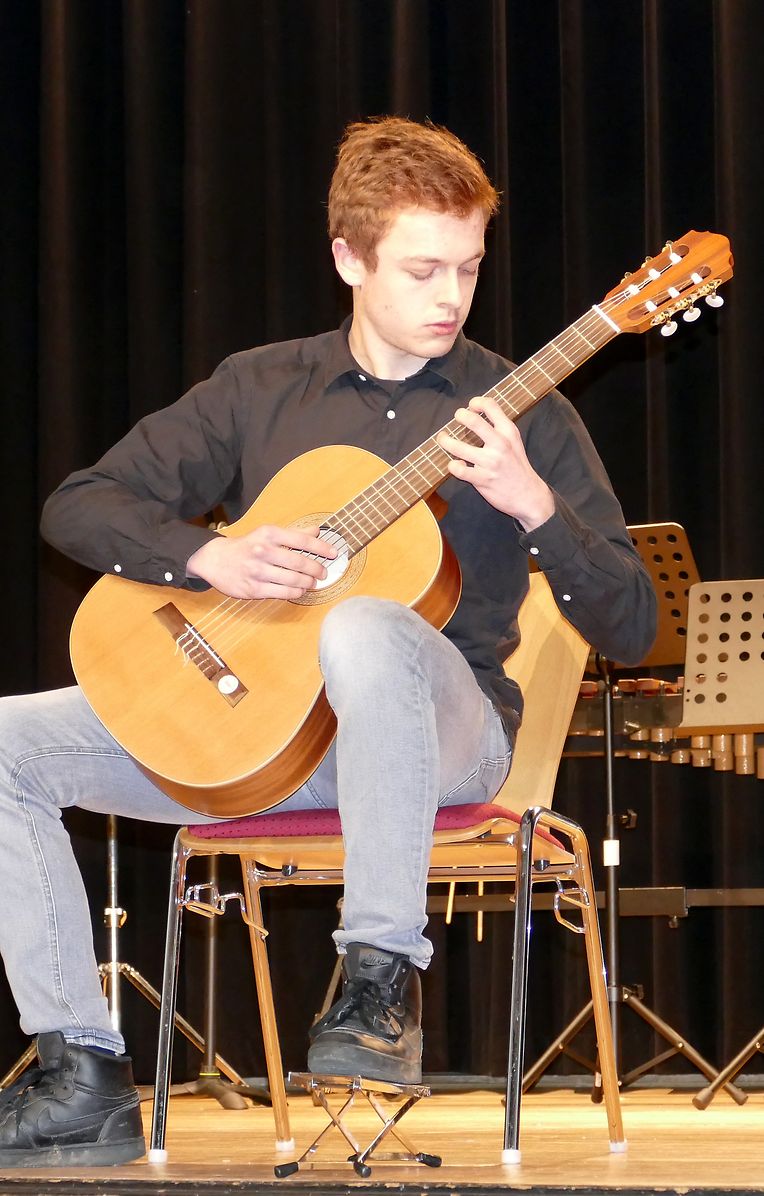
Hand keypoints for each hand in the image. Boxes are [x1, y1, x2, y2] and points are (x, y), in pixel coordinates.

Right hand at [186, 524, 336, 599]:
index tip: (334, 553)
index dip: (322, 548)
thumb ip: (293, 534)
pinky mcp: (253, 589)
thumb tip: (317, 531)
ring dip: (307, 582)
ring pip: (292, 580)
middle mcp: (262, 551)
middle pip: (299, 563)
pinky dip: (295, 592)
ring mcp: (257, 571)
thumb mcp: (267, 533)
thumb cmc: (246, 546)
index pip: (302, 540)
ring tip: (312, 582)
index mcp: (268, 534)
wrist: (215, 560)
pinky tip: (299, 590)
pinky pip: (281, 593)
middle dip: (317, 569)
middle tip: (323, 573)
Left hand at [437, 395, 554, 530]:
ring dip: (446, 441)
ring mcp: (490, 462)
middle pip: (473, 421)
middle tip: (456, 418)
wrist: (529, 495)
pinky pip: (459, 469)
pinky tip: (455, 464)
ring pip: (458, 447)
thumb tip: (476, 414)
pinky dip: (452, 466)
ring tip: (443, 439)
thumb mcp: (514, 442)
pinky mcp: (482, 479)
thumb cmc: (517, 467)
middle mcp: (500, 444)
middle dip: (460, 415)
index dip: (476, 402)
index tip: (470, 407)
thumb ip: (498, 428)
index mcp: (509, 432)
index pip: (491, 406)